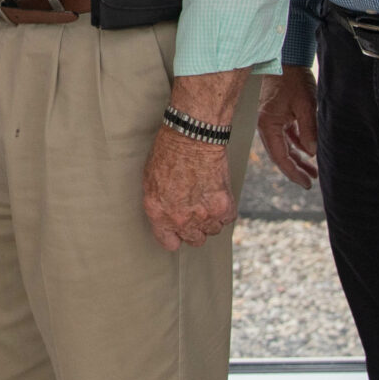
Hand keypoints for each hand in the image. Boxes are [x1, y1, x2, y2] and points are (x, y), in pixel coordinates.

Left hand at [143, 128, 236, 250]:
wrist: (192, 137)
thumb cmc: (168, 152)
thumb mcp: (150, 181)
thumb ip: (159, 205)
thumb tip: (167, 216)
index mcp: (159, 214)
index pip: (169, 243)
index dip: (175, 235)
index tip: (179, 229)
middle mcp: (181, 220)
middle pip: (195, 240)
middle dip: (195, 228)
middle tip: (195, 211)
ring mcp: (204, 216)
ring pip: (213, 230)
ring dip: (211, 219)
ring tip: (207, 199)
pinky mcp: (223, 207)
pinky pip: (228, 219)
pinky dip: (225, 210)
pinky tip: (218, 194)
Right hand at [257, 70, 318, 189]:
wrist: (286, 58)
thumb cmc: (292, 78)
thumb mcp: (306, 105)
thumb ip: (308, 130)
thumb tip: (312, 151)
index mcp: (268, 125)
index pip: (280, 157)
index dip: (293, 173)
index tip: (306, 183)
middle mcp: (267, 125)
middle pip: (280, 155)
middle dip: (296, 169)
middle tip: (311, 181)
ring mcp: (271, 120)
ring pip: (284, 146)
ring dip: (298, 158)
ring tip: (313, 170)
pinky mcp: (278, 114)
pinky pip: (286, 136)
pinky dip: (297, 144)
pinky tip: (308, 150)